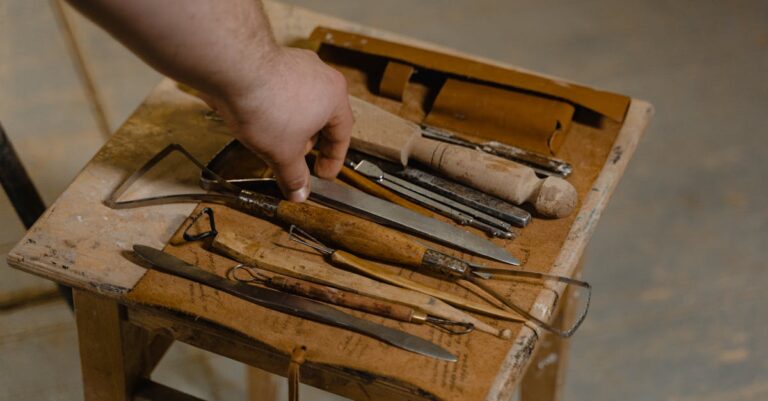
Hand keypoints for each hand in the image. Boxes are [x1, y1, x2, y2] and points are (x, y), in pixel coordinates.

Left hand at [202, 47, 352, 201]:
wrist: (233, 68)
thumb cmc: (266, 105)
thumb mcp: (283, 153)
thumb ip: (294, 175)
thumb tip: (299, 192)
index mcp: (334, 97)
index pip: (342, 135)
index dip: (333, 160)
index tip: (322, 174)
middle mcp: (321, 76)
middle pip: (322, 118)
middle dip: (309, 143)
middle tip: (294, 161)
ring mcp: (297, 64)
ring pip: (300, 104)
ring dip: (290, 126)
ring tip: (272, 142)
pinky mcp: (273, 60)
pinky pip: (280, 92)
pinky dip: (274, 110)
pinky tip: (256, 122)